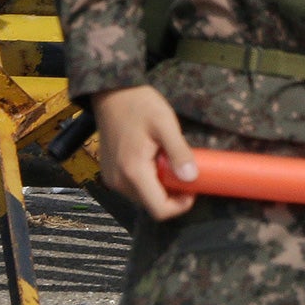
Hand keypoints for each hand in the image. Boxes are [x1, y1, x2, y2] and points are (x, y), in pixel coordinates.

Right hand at [92, 85, 198, 220]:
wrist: (112, 94)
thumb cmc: (139, 105)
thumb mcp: (166, 124)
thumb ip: (179, 152)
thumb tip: (192, 178)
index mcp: (133, 172)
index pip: (158, 209)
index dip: (180, 206)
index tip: (193, 188)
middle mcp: (118, 181)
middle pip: (151, 205)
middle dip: (172, 194)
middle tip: (185, 170)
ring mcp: (112, 178)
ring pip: (143, 197)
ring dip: (161, 186)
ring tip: (169, 161)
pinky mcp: (111, 173)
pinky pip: (134, 187)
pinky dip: (149, 180)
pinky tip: (156, 160)